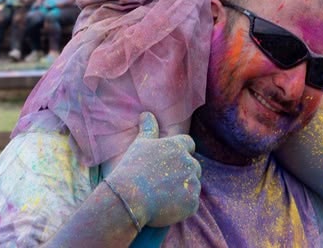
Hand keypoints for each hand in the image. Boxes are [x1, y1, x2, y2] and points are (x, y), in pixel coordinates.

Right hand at [105, 112, 200, 227]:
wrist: (129, 198)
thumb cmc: (131, 169)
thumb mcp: (139, 145)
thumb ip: (148, 129)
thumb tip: (146, 114)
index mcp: (178, 146)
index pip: (189, 144)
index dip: (182, 152)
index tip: (171, 162)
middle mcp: (189, 162)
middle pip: (193, 167)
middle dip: (182, 174)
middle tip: (163, 183)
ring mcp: (192, 183)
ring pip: (193, 186)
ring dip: (183, 191)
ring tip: (162, 197)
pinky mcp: (192, 202)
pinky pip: (191, 204)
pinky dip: (182, 207)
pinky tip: (166, 208)